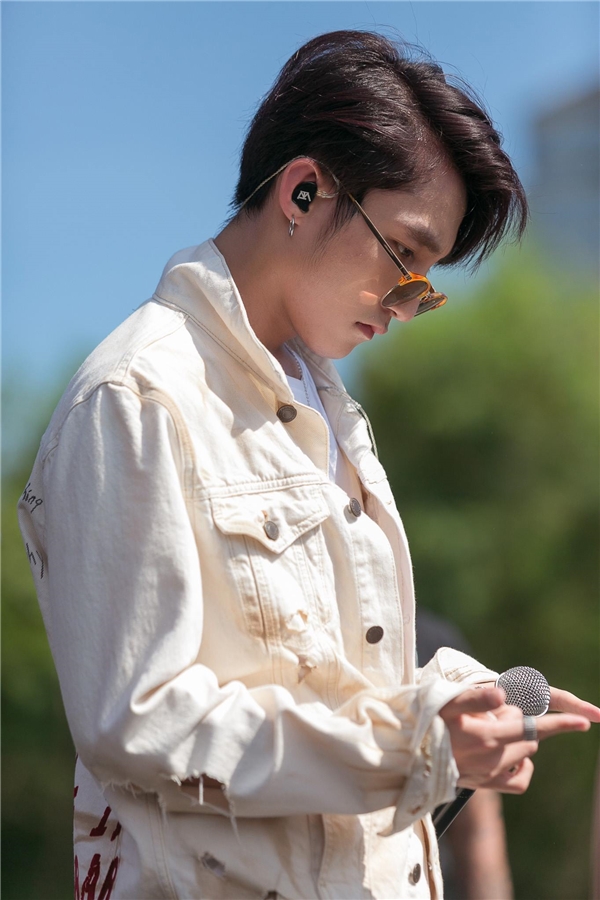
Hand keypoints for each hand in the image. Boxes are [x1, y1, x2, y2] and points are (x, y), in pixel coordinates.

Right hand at [440, 687, 591, 793]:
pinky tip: (508, 753)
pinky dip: (521, 765)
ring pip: (525, 755)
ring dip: (521, 740)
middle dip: (524, 722)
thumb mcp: (445, 702)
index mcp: (486, 736)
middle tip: (495, 710)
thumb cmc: (425, 721)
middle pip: (531, 739)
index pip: (532, 728)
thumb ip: (475, 697)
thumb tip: (503, 693)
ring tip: (495, 727)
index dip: (560, 723)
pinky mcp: (486, 784)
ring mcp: (491, 775)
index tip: (584, 721)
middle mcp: (493, 759)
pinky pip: (519, 780)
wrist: (407, 756)